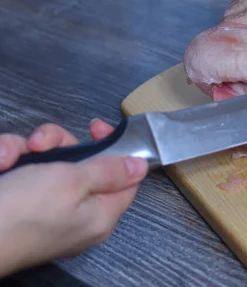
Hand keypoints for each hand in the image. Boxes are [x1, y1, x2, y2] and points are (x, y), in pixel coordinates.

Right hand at [0, 120, 147, 276]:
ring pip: (46, 161)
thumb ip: (108, 170)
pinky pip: (20, 169)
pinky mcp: (16, 201)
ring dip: (24, 150)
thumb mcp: (72, 182)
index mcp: (100, 214)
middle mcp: (75, 212)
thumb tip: (140, 166)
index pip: (125, 178)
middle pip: (82, 163)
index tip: (96, 127)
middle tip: (41, 142)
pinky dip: (6, 159)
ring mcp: (44, 207)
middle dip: (58, 144)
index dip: (117, 149)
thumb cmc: (23, 211)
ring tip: (9, 158)